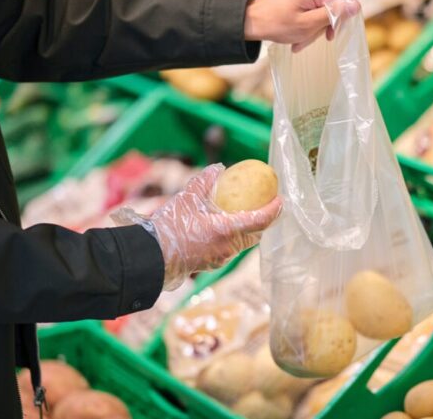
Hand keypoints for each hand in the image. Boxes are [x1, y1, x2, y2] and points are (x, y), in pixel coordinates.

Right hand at [112, 164, 281, 289]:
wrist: (151, 258)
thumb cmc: (168, 227)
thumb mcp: (185, 199)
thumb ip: (204, 182)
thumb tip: (219, 168)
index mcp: (226, 230)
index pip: (260, 221)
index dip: (274, 210)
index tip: (281, 199)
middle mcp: (228, 247)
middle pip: (256, 235)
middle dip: (264, 221)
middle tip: (265, 205)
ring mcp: (221, 258)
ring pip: (244, 244)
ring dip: (248, 230)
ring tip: (245, 214)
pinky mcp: (212, 263)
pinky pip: (230, 249)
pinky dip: (234, 237)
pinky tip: (224, 227)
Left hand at [244, 0, 360, 51]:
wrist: (251, 21)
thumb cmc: (276, 23)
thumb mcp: (307, 24)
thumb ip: (332, 15)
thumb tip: (356, 5)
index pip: (343, 2)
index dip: (341, 21)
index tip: (330, 36)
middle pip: (333, 9)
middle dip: (322, 28)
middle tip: (308, 39)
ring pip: (322, 14)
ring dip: (312, 31)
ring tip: (298, 41)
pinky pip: (312, 13)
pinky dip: (306, 27)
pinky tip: (296, 38)